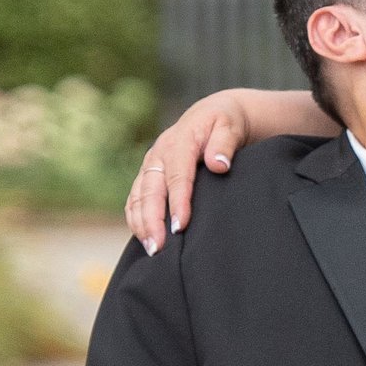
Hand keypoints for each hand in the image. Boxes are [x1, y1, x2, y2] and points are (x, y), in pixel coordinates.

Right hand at [127, 91, 272, 250]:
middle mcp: (159, 154)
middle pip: (151, 190)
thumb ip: (224, 143)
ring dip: (141, 223)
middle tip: (158, 246)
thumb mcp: (230, 126)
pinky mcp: (147, 175)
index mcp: (180, 141)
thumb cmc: (224, 124)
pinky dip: (136, 218)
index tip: (181, 225)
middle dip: (152, 219)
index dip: (178, 201)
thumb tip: (218, 164)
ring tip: (151, 249)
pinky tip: (144, 238)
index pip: (177, 175)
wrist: (211, 116)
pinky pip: (135, 199)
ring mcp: (150, 165)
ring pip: (139, 196)